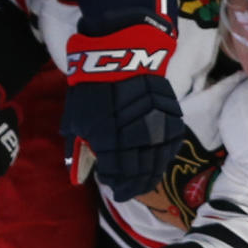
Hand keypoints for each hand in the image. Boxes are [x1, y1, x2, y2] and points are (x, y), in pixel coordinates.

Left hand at [62, 24, 183, 201]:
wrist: (121, 55)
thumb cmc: (92, 87)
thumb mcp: (76, 120)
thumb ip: (79, 149)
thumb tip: (80, 174)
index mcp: (109, 142)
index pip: (117, 175)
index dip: (116, 184)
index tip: (112, 187)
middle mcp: (136, 140)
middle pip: (139, 174)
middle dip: (133, 186)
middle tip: (128, 192)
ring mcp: (157, 130)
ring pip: (157, 163)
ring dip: (150, 176)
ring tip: (143, 182)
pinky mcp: (171, 119)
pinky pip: (170, 147)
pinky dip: (163, 158)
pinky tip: (157, 162)